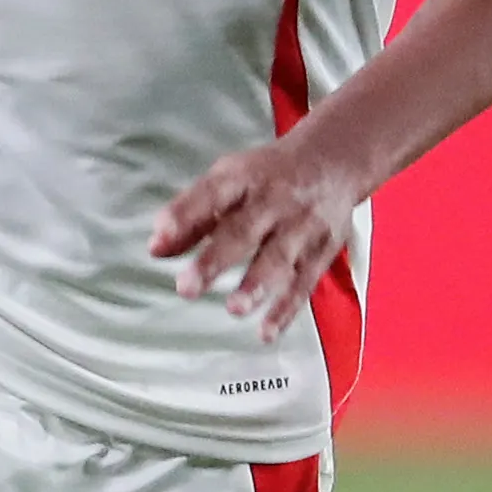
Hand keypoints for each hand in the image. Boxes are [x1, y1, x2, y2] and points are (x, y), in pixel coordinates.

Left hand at [149, 137, 358, 338]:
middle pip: (243, 232)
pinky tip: (266, 332)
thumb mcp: (230, 179)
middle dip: (215, 261)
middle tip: (187, 287)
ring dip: (256, 286)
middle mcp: (274, 200)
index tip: (163, 233)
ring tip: (234, 309)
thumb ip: (192, 215)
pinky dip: (285, 310)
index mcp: (244, 178)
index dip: (187, 212)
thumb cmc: (269, 176)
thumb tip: (156, 248)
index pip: (212, 193)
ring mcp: (301, 226)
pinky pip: (303, 283)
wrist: (335, 159)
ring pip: (278, 259)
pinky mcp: (321, 251)